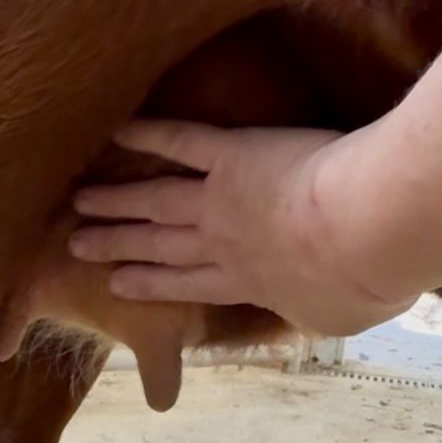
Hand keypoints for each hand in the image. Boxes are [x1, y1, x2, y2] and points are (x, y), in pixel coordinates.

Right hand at [68, 120, 415, 336]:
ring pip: (157, 200)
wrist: (364, 231)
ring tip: (80, 201)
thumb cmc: (363, 279)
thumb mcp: (337, 314)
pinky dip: (150, 134)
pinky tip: (121, 128)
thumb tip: (313, 311)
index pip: (190, 284)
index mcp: (249, 282)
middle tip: (77, 244)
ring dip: (117, 201)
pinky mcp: (234, 155)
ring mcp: (223, 198)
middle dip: (118, 246)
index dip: (151, 285)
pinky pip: (184, 141)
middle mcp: (224, 243)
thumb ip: (314, 311)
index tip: (119, 284)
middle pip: (161, 244)